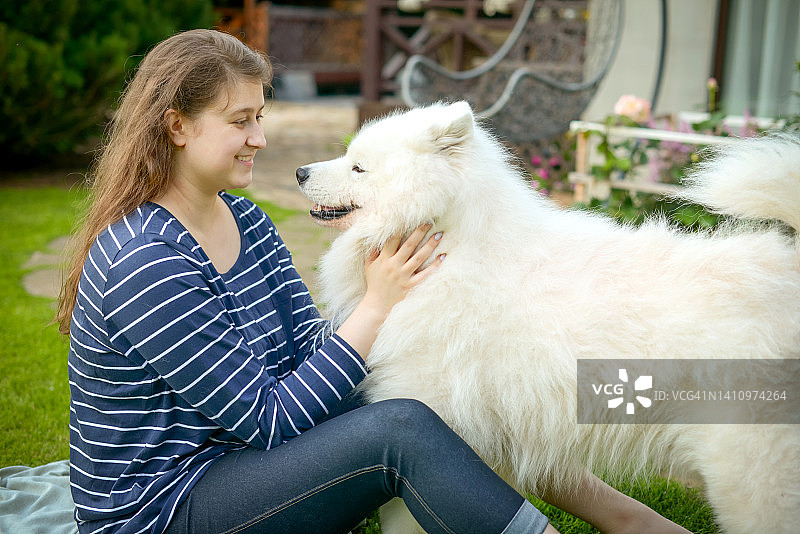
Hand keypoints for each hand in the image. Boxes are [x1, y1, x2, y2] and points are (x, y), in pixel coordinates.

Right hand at [335, 225, 443, 359]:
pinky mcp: (411, 286)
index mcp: (384, 259)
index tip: (410, 216)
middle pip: (409, 245)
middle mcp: (394, 266)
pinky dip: (434, 266)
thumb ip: (371, 251)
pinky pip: (425, 274)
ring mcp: (403, 276)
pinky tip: (443, 257)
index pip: (393, 239)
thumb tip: (374, 236)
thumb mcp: (369, 266)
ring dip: (430, 245)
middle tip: (430, 221)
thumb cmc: (374, 284)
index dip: (401, 226)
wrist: (376, 307)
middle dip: (420, 232)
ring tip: (439, 234)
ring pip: (419, 257)